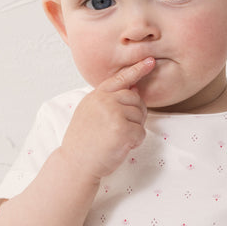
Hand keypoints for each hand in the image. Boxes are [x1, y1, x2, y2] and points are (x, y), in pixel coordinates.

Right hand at [58, 58, 156, 181]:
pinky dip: (135, 142)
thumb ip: (108, 100)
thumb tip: (134, 88)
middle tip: (122, 130)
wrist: (76, 164)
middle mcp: (104, 100)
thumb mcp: (90, 113)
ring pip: (140, 116)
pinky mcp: (122, 129)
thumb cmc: (84, 143)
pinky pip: (141, 132)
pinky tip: (120, 146)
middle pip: (136, 99)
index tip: (150, 61)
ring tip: (116, 139)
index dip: (137, 70)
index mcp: (96, 95)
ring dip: (134, 130)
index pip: (119, 79)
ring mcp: (113, 113)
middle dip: (135, 115)